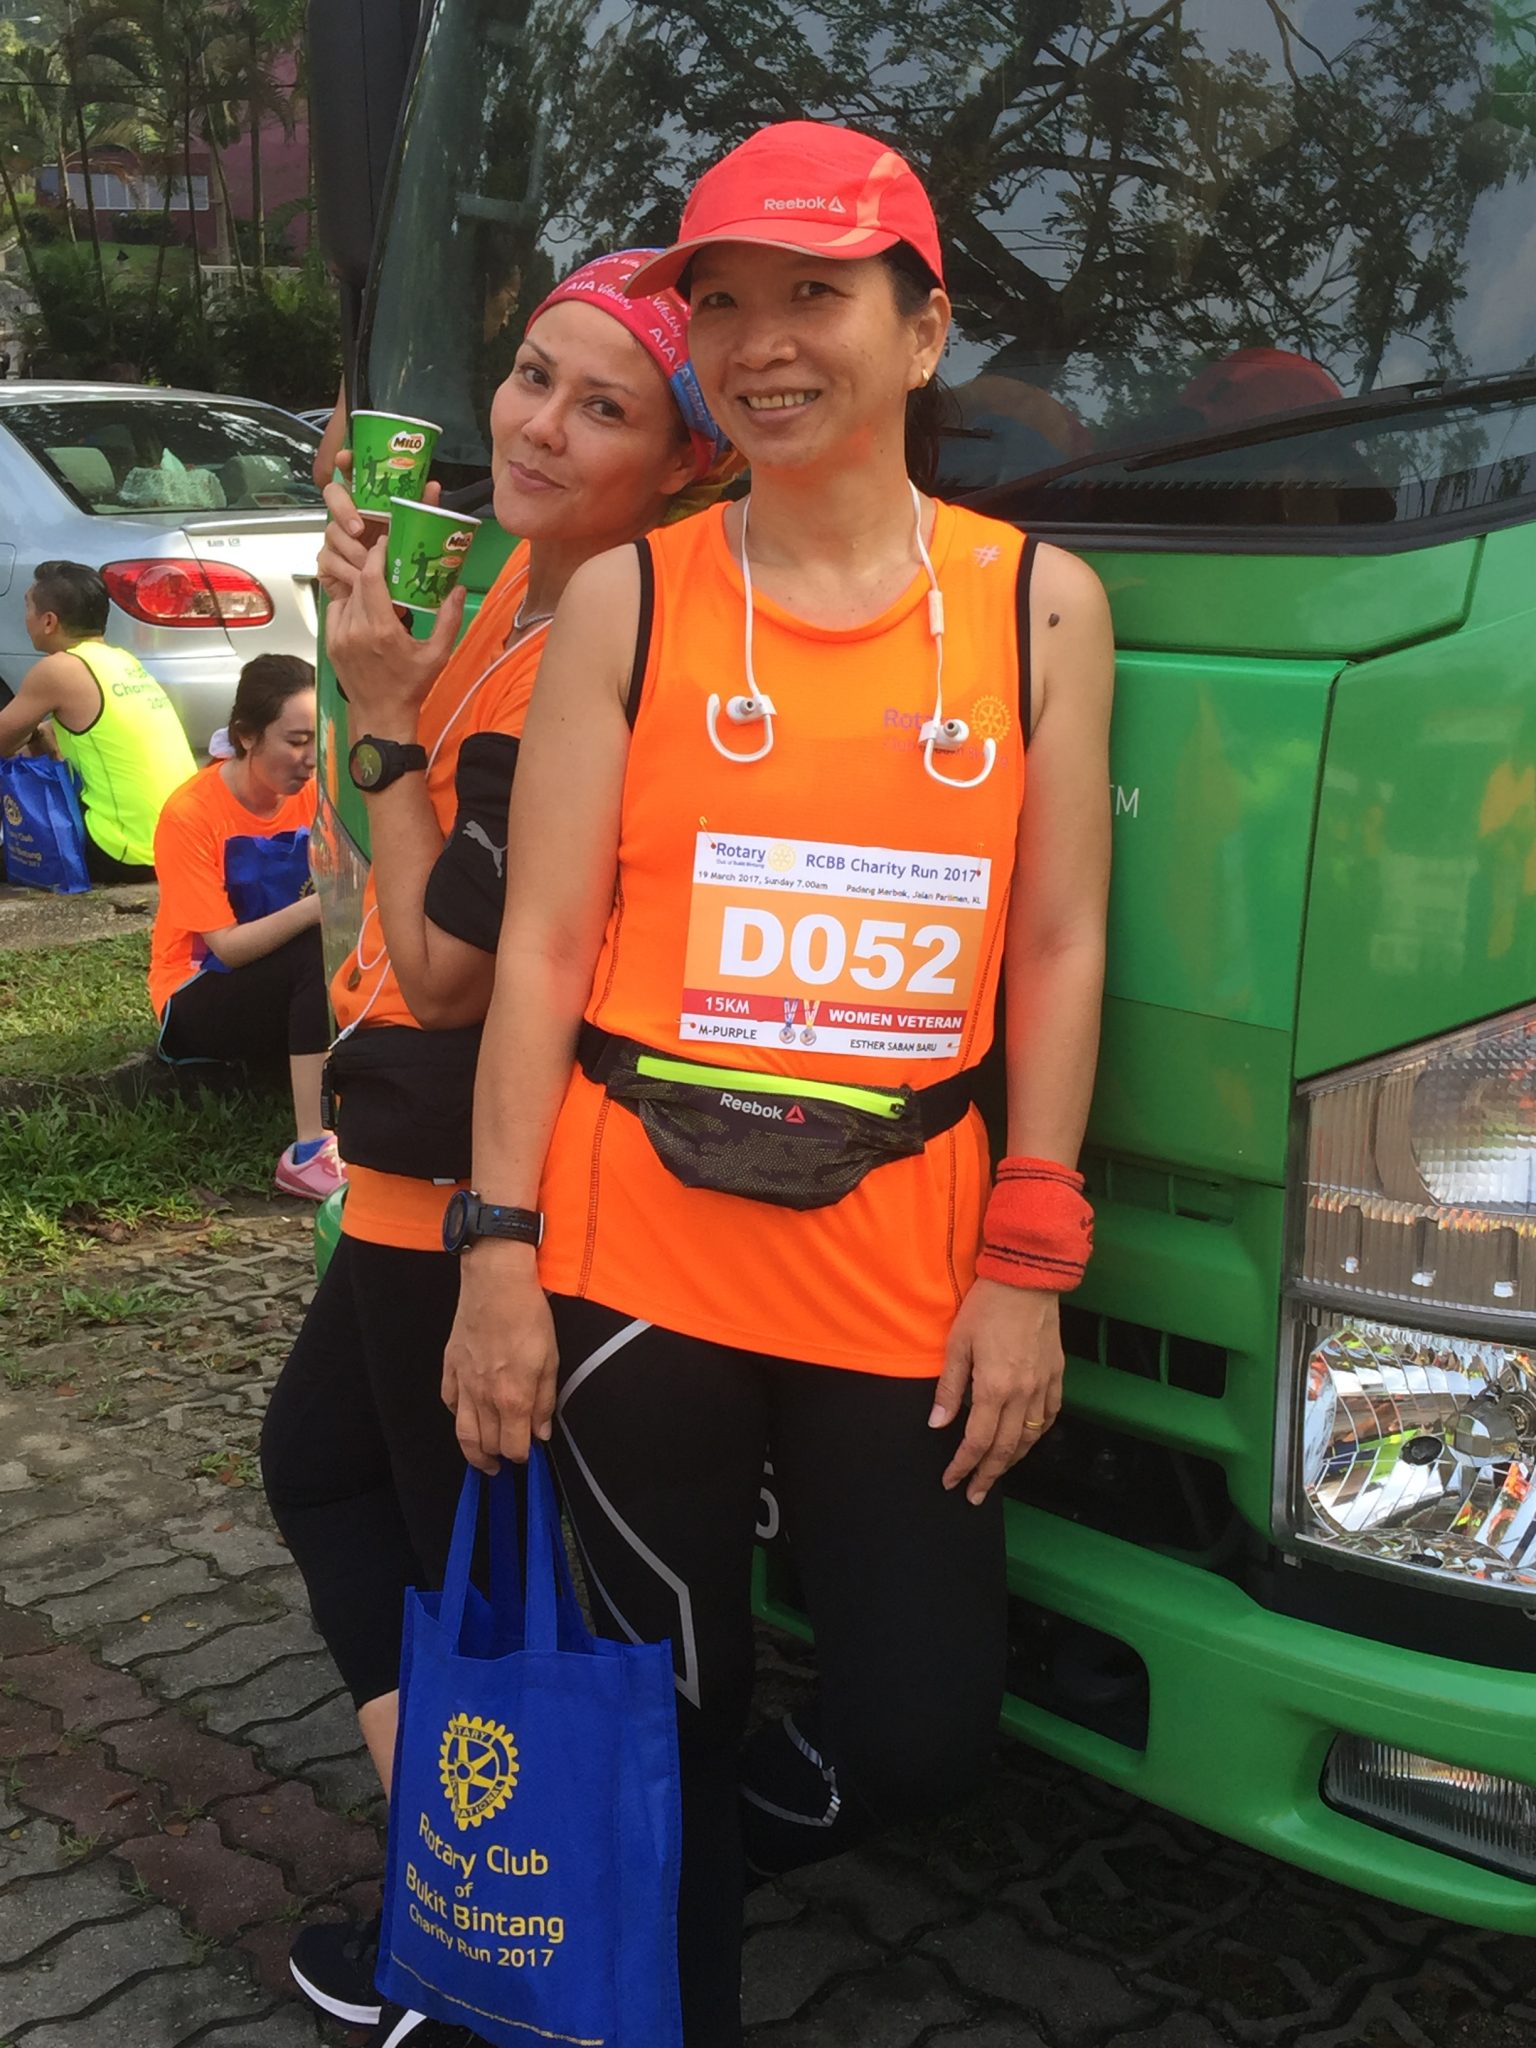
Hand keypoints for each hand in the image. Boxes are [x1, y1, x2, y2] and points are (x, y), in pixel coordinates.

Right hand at [314, 454, 442, 597]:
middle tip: (359, 529)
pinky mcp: (326, 562)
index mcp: (366, 504)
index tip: (346, 459)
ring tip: (367, 563)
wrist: (386, 601)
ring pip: (332, 532)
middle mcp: (347, 516)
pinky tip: (356, 578)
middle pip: (333, 496)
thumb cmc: (397, 562)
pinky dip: (345, 570)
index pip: (351, 475)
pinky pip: (329, 559)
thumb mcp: (412, 534)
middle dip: (343, 509)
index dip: (345, 463)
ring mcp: (334, 538)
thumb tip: (432, 486)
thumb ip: (421, 509)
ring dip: (351, 549)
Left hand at [325, 519, 465, 732]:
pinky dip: (350, 604)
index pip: (371, 578)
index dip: (376, 555)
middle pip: (359, 583)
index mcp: (382, 630)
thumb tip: (460, 590)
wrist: (382, 715)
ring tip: (378, 590)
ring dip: (362, 588)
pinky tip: (365, 611)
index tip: (385, 544)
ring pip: (347, 596)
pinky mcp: (331, 644)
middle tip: (387, 563)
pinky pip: (337, 611)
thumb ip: (449, 620)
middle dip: (372, 569)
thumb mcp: (437, 654)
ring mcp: (340, 637)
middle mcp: (356, 631)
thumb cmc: (411, 686)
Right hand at [441, 1245, 557, 1471]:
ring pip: (463, 1433)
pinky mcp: (450, 1368)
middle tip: (509, 1457)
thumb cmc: (528, 1316)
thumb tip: (541, 1432)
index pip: (514, 1446)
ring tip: (484, 1460)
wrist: (496, 1283)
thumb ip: (544, 1401)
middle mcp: (484, 1397)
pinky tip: (468, 1418)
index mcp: (512, 1397)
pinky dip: (459, 1417)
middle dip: (500, 1456)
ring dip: (474, 1452)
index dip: (523, 1455)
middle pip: (488, 1444)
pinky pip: (450, 1404)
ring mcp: (463, 1383)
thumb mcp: (550, 1359)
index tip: (530, 1452)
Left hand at [930, 1280, 1063, 1504]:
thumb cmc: (986, 1306)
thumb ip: (949, 1388)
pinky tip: (1028, 1439)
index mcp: (994, 1388)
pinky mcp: (1057, 1373)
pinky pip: (1051, 1414)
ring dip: (1013, 1460)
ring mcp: (1043, 1385)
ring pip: (1031, 1436)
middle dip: (988, 1475)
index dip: (963, 1465)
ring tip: (997, 1473)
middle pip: (1006, 1448)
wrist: (1027, 1278)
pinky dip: (1038, 1434)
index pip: (977, 1441)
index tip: (951, 1482)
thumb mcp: (957, 1344)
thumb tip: (937, 1424)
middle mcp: (1023, 1394)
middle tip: (974, 1495)